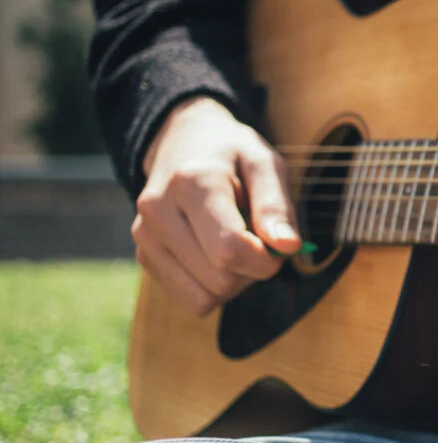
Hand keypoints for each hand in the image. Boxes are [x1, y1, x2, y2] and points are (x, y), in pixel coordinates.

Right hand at [133, 96, 301, 315]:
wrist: (184, 142)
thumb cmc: (233, 157)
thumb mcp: (265, 164)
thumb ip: (277, 206)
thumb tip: (288, 247)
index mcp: (192, 182)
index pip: (229, 250)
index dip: (265, 261)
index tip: (280, 246)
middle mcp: (158, 210)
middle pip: (220, 279)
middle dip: (252, 270)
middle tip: (258, 240)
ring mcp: (145, 235)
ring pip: (205, 297)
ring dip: (235, 282)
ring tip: (236, 244)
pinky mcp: (144, 255)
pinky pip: (192, 300)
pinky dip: (214, 288)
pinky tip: (217, 255)